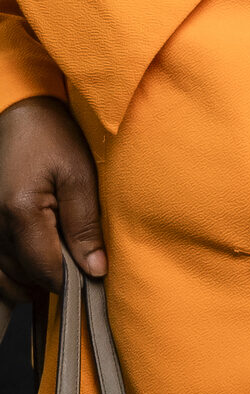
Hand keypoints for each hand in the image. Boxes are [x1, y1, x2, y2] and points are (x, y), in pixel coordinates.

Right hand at [0, 97, 104, 293]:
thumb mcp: (79, 174)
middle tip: (82, 259)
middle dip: (55, 277)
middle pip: (26, 278)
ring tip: (61, 255)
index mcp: (20, 213)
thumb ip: (85, 225)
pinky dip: (16, 271)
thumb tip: (96, 269)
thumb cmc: (52, 136)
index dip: (74, 280)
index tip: (94, 273)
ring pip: (8, 279)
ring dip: (34, 277)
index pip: (47, 271)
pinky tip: (38, 257)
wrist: (20, 113)